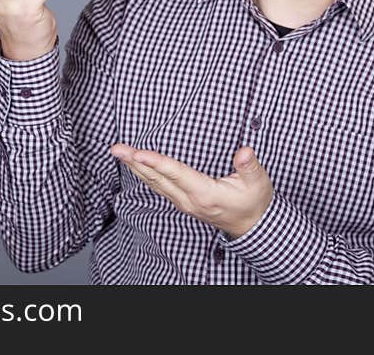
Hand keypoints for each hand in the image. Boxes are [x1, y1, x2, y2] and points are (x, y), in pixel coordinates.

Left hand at [110, 143, 273, 239]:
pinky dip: (144, 175)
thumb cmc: (253, 202)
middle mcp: (189, 200)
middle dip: (135, 162)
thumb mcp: (257, 183)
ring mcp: (184, 203)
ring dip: (135, 167)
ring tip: (119, 152)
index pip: (176, 174)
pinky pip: (158, 187)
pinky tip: (136, 165)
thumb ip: (249, 166)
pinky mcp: (182, 202)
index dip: (156, 163)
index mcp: (205, 194)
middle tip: (116, 148)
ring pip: (154, 184)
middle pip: (157, 179)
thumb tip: (244, 152)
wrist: (252, 226)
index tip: (138, 152)